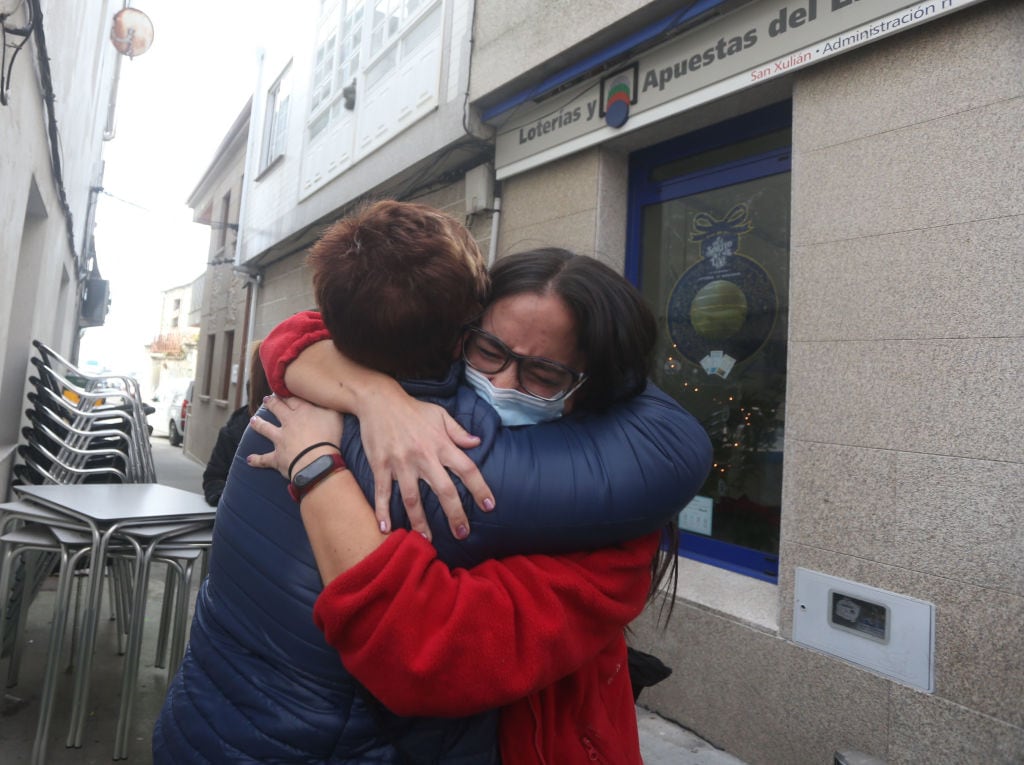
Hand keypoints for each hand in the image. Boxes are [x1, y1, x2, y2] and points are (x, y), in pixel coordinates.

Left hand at [247, 396, 342, 479]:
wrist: (316, 461)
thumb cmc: (329, 438)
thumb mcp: (335, 416)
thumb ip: (331, 406)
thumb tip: (329, 397)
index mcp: (302, 411)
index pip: (292, 398)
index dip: (286, 394)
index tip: (282, 390)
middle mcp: (288, 422)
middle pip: (276, 409)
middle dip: (271, 403)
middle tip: (266, 399)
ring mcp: (280, 439)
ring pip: (266, 429)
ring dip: (259, 424)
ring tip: (253, 420)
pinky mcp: (277, 457)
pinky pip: (264, 459)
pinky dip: (256, 460)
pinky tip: (249, 459)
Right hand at [357, 386, 494, 541]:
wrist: (378, 400)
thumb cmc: (412, 409)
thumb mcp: (440, 415)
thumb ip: (459, 432)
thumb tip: (477, 443)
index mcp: (441, 444)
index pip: (467, 469)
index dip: (480, 488)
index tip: (489, 506)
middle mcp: (423, 456)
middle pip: (443, 491)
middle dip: (455, 515)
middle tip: (462, 534)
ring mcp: (401, 463)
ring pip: (412, 498)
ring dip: (419, 522)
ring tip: (427, 540)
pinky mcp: (380, 466)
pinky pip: (383, 492)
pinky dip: (382, 511)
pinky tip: (384, 528)